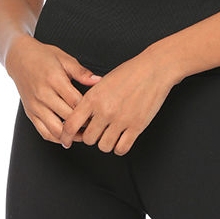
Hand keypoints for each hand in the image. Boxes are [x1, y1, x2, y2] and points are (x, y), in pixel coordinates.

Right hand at [5, 34, 102, 143]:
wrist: (19, 57)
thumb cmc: (44, 56)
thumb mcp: (64, 58)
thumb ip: (81, 72)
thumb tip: (98, 81)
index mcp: (54, 79)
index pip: (75, 101)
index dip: (89, 109)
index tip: (99, 111)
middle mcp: (43, 94)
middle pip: (67, 116)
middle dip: (83, 123)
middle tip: (95, 125)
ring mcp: (35, 105)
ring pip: (55, 129)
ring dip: (71, 135)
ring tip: (83, 134)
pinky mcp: (30, 113)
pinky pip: (43, 132)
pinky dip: (56, 138)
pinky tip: (67, 137)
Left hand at [58, 50, 176, 155]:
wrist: (154, 69)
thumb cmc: (130, 72)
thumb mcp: (103, 82)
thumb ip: (90, 100)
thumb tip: (81, 117)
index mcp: (93, 97)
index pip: (71, 124)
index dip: (65, 136)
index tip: (65, 140)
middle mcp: (105, 110)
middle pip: (88, 138)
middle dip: (90, 137)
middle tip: (96, 131)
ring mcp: (121, 120)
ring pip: (103, 146)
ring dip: (105, 142)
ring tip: (110, 134)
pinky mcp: (137, 126)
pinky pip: (121, 149)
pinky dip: (119, 147)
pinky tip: (121, 138)